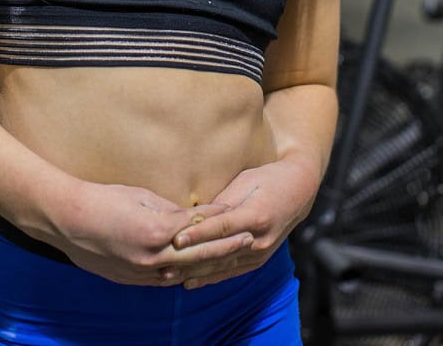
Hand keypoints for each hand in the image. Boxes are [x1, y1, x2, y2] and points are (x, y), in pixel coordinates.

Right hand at [48, 180, 231, 285]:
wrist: (68, 221)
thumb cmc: (103, 200)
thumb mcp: (141, 197)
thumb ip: (169, 210)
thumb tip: (190, 216)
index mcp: (157, 232)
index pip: (198, 226)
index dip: (220, 220)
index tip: (238, 214)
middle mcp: (153, 257)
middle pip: (199, 255)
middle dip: (226, 247)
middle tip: (249, 238)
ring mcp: (143, 272)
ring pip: (185, 272)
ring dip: (210, 265)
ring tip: (230, 257)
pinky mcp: (132, 279)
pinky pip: (166, 278)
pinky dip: (184, 274)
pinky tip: (197, 271)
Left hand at [167, 157, 319, 288]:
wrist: (299, 191)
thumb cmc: (268, 179)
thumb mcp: (245, 182)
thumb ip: (222, 202)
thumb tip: (195, 214)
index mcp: (256, 216)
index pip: (221, 227)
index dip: (198, 234)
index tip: (176, 239)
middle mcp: (259, 240)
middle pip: (218, 252)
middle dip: (189, 260)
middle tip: (161, 263)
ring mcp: (260, 254)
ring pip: (221, 266)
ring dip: (193, 273)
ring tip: (168, 276)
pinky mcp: (258, 261)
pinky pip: (230, 272)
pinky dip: (208, 277)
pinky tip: (189, 282)